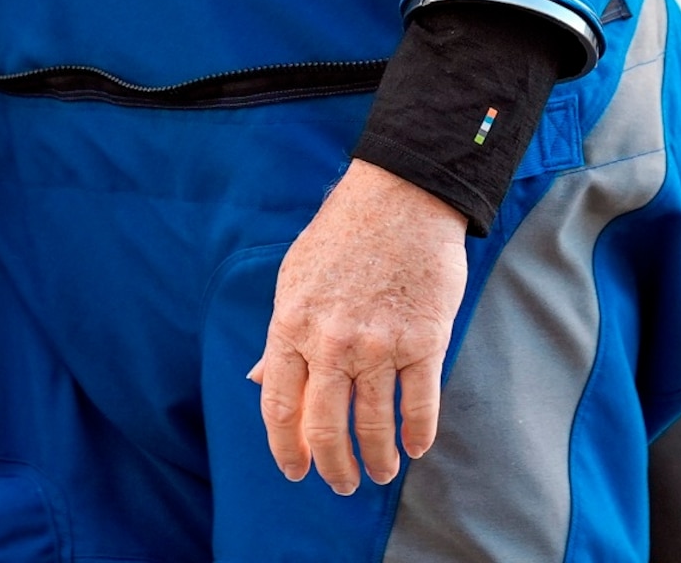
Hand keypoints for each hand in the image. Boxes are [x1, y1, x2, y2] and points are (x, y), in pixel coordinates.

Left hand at [249, 159, 467, 493]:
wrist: (401, 196)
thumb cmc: (342, 235)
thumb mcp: (294, 278)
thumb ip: (280, 335)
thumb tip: (257, 381)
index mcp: (291, 326)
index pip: (279, 406)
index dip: (285, 448)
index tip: (295, 471)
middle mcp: (331, 343)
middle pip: (326, 428)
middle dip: (333, 467)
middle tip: (342, 483)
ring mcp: (379, 344)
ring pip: (375, 425)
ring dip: (378, 459)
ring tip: (381, 472)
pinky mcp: (423, 340)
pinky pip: (420, 404)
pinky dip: (418, 434)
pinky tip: (415, 447)